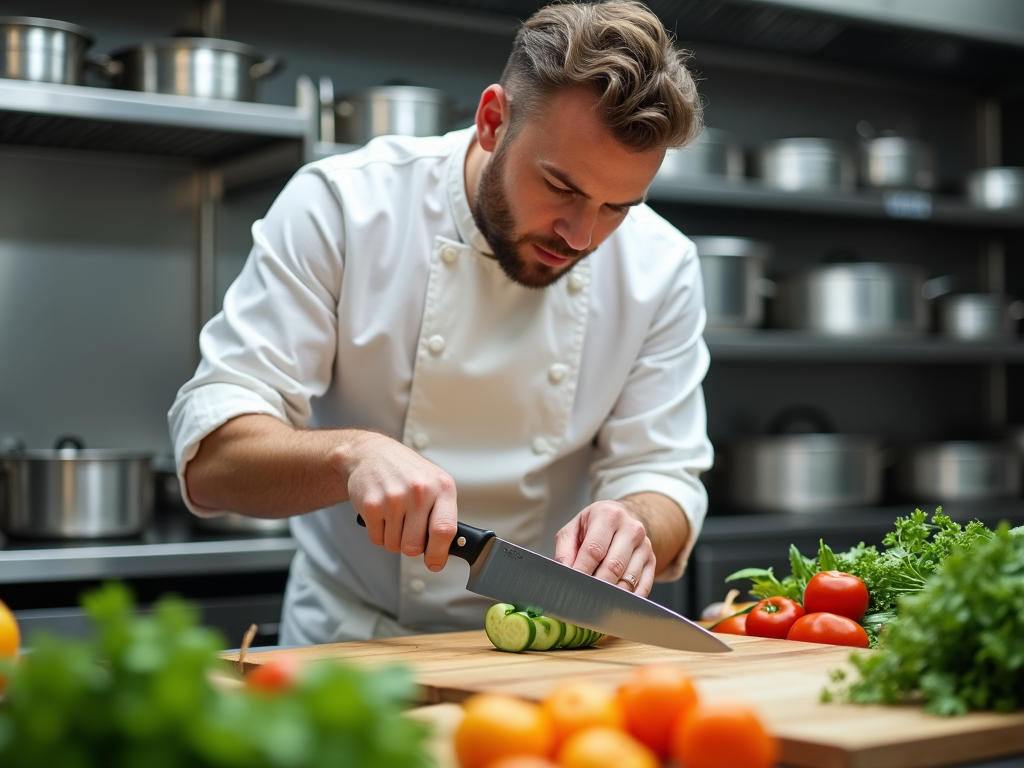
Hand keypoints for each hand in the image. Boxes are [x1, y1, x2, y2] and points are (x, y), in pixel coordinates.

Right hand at [341, 432, 457, 571]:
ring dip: (394, 538)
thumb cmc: (407, 473)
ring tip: (395, 516)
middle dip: (411, 546)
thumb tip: (444, 551)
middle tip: (409, 530)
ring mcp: (394, 498)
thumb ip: (443, 516)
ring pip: (394, 546)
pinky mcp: (371, 504)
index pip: (444, 530)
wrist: (372, 454)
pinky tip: (383, 514)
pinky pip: (377, 540)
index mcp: (442, 487)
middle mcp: (419, 491)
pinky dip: (379, 533)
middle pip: (415, 546)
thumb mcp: (435, 485)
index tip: (435, 563)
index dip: (439, 554)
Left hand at [553, 500, 655, 596]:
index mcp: (608, 516)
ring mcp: (645, 546)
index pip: (594, 550)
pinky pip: (643, 587)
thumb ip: (564, 552)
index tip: (571, 587)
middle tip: (581, 599)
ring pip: (628, 580)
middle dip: (596, 586)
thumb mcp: (573, 530)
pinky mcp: (652, 561)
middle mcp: (631, 529)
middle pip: (613, 567)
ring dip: (610, 596)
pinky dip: (628, 600)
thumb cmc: (593, 525)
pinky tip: (615, 603)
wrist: (622, 518)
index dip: (582, 571)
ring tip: (595, 603)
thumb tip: (562, 573)